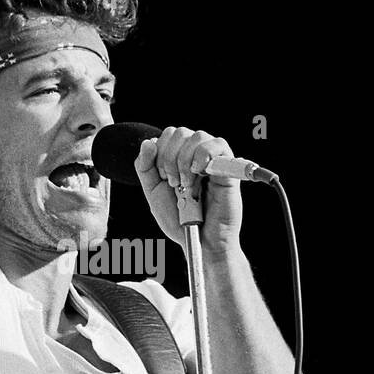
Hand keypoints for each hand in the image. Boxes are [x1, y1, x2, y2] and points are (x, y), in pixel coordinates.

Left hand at [134, 127, 243, 255]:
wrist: (198, 241)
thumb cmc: (180, 221)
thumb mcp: (153, 193)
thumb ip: (145, 167)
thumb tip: (147, 142)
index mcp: (180, 159)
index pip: (167, 136)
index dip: (160, 152)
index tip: (163, 178)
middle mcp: (196, 157)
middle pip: (179, 132)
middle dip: (169, 158)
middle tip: (174, 183)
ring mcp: (213, 161)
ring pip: (197, 136)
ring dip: (185, 160)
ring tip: (187, 184)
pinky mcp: (228, 169)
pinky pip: (219, 144)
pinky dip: (204, 155)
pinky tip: (199, 173)